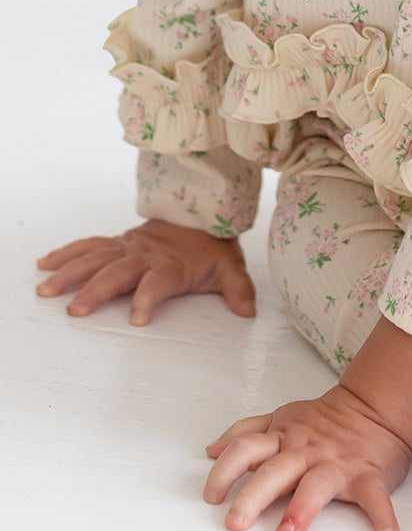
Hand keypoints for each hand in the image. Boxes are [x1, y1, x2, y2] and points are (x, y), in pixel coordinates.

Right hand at [35, 219, 255, 325]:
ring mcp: (128, 247)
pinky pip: (88, 246)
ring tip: (46, 290)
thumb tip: (248, 310)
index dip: (148, 298)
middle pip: (118, 271)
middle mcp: (146, 255)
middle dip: (97, 290)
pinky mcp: (117, 243)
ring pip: (95, 258)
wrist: (200, 210)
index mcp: (172, 264)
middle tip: (76, 310)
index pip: (159, 282)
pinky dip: (66, 254)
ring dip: (70, 273)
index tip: (137, 319)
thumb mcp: (230, 267)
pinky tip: (45, 264)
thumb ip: (238, 290)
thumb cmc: (211, 245)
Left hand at [204, 385, 409, 530]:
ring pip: (316, 485)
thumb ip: (246, 432)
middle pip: (273, 472)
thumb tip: (211, 450)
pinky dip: (382, 515)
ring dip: (302, 508)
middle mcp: (305, 452)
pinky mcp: (367, 475)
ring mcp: (336, 464)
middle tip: (234, 523)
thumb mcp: (281, 418)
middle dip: (252, 497)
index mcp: (282, 439)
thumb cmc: (324, 421)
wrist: (374, 408)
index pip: (245, 448)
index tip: (212, 496)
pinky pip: (375, 496)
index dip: (224, 470)